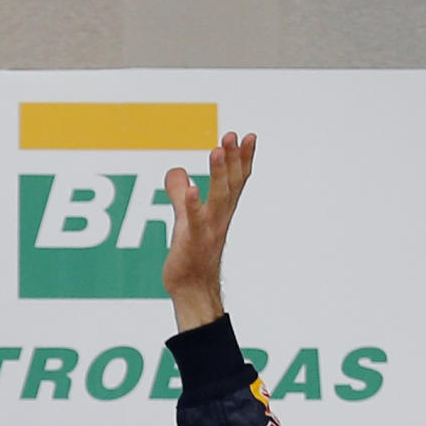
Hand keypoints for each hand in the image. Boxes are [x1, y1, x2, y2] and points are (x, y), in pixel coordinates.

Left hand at [163, 132, 255, 330]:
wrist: (192, 290)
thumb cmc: (191, 256)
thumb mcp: (184, 219)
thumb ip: (180, 194)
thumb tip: (176, 170)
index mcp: (220, 211)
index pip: (236, 180)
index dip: (243, 159)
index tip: (249, 136)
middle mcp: (219, 218)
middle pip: (230, 184)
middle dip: (233, 159)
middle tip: (233, 135)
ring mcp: (208, 230)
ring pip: (217, 198)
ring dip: (219, 174)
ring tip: (218, 150)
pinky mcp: (192, 242)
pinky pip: (193, 221)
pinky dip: (192, 204)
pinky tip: (192, 189)